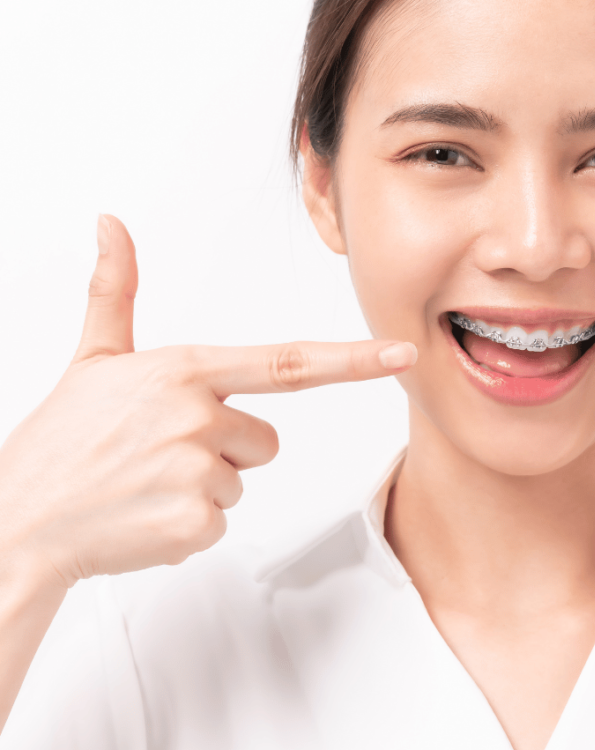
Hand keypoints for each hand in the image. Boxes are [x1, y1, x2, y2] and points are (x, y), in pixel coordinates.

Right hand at [0, 215, 416, 589]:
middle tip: (162, 454)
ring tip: (148, 482)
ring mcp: (197, 472)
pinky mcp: (194, 523)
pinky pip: (222, 521)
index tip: (401, 354)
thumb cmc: (61, 439)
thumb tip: (110, 224)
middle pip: (265, 439)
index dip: (353, 360)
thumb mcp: (93, 357)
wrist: (19, 520)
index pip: (289, 363)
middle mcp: (198, 417)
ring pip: (242, 480)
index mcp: (186, 371)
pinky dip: (189, 525)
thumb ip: (115, 290)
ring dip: (205, 487)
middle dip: (226, 449)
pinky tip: (146, 514)